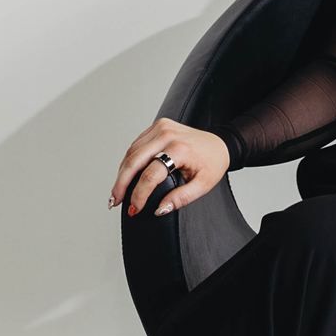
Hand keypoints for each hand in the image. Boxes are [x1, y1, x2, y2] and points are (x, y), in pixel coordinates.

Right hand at [108, 119, 230, 217]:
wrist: (220, 144)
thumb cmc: (213, 163)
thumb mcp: (203, 185)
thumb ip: (182, 198)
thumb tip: (160, 209)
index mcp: (180, 148)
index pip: (150, 174)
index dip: (139, 194)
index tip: (134, 208)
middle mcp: (167, 134)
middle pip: (134, 161)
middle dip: (121, 183)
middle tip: (115, 201)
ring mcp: (161, 128)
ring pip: (132, 152)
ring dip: (122, 173)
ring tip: (118, 192)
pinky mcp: (158, 126)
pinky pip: (137, 145)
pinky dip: (129, 161)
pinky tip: (126, 175)